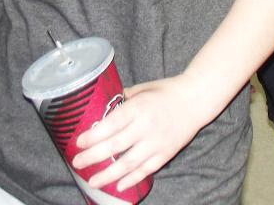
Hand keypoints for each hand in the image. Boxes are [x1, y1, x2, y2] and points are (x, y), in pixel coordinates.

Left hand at [71, 74, 205, 191]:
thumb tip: (102, 106)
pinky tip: (118, 185)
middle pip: (115, 146)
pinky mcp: (166, 154)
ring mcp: (156, 143)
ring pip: (129, 163)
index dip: (93, 136)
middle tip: (77, 162)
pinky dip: (131, 179)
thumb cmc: (166, 91)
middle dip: (93, 156)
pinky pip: (145, 170)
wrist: (196, 99)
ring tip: (93, 181)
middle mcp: (146, 126)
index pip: (111, 124)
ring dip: (109, 174)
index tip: (78, 142)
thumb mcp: (142, 89)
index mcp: (138, 107)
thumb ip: (122, 99)